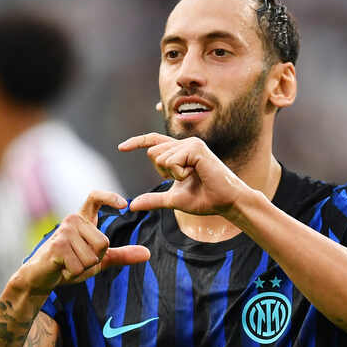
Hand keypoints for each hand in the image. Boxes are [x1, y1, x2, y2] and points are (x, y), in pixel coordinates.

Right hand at [14, 191, 149, 295]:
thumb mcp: (100, 260)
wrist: (42, 277)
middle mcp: (72, 220)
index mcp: (83, 220)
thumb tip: (147, 253)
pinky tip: (61, 268)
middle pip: (103, 243)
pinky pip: (80, 266)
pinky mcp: (58, 246)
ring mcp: (64, 231)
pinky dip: (73, 273)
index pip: (95, 197)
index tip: (124, 205)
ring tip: (68, 264)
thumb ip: (122, 255)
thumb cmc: (69, 265)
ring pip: (92, 257)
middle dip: (95, 260)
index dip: (109, 197)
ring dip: (83, 268)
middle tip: (77, 260)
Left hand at [118, 134, 251, 217]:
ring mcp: (191, 144)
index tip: (121, 148)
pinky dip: (179, 174)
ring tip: (193, 178)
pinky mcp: (195, 148)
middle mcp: (185, 143)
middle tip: (184, 180)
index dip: (136, 142)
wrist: (226, 202)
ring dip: (173, 175)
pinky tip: (196, 175)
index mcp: (180, 152)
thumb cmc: (205, 200)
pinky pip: (172, 161)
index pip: (153, 141)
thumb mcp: (173, 200)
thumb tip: (132, 205)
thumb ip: (153, 200)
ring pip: (160, 158)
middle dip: (162, 172)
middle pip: (153, 153)